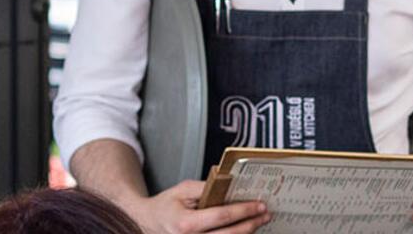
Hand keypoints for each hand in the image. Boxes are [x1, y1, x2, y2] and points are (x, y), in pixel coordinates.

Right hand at [123, 180, 270, 233]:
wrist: (147, 222)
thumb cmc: (165, 206)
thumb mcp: (182, 189)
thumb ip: (206, 187)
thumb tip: (229, 183)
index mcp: (186, 224)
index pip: (221, 217)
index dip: (243, 210)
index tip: (258, 205)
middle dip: (251, 224)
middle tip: (265, 214)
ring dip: (246, 233)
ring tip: (258, 222)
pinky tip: (243, 230)